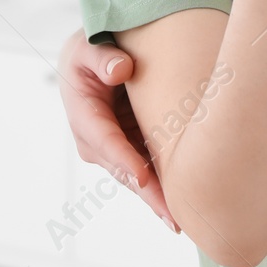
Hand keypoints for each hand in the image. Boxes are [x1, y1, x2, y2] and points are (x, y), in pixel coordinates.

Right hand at [56, 29, 178, 232]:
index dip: (123, 158)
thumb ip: (103, 58)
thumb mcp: (87, 46)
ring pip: (137, 177)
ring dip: (157, 198)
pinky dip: (163, 187)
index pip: (104, 139)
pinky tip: (183, 204)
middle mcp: (96, 140)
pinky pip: (148, 170)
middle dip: (147, 193)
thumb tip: (120, 70)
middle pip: (123, 169)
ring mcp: (114, 147)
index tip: (144, 176)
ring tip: (181, 219)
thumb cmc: (91, 51)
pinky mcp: (132, 148)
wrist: (95, 60)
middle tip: (172, 215)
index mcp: (83, 114)